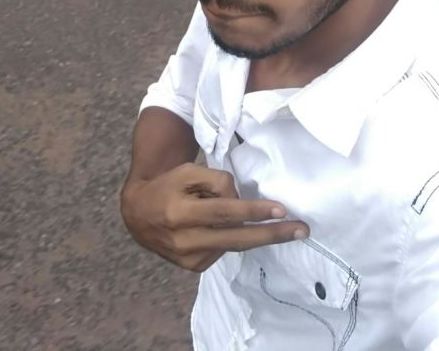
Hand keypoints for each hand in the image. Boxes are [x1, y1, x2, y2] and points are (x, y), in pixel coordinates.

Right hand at [120, 162, 309, 271]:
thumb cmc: (168, 185)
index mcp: (180, 213)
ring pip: (232, 244)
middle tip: (301, 230)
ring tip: (246, 213)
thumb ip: (217, 182)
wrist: (138, 213)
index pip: (225, 212)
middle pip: (237, 239)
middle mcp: (184, 240)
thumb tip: (243, 200)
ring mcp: (189, 258)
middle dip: (272, 235)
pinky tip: (218, 225)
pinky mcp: (193, 267)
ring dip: (250, 231)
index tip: (281, 210)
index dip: (254, 211)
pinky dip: (228, 235)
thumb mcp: (188, 171)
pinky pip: (222, 249)